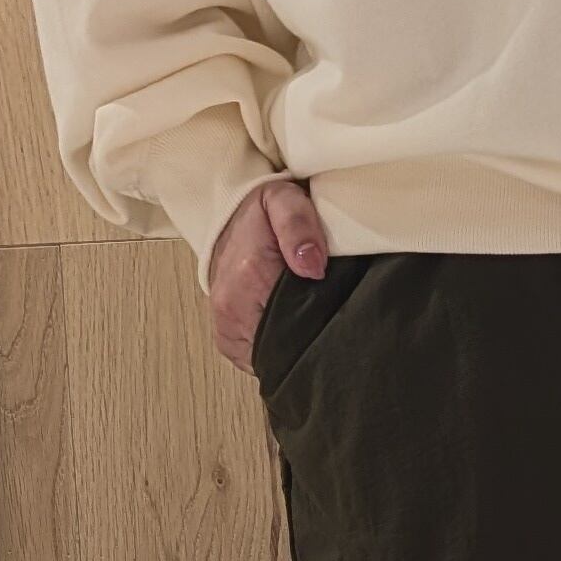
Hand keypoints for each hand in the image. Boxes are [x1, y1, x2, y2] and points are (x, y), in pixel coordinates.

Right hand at [207, 174, 327, 371]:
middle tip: (324, 320)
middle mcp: (231, 310)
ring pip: (271, 359)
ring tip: (306, 324)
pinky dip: (276, 352)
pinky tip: (288, 332)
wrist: (229, 222)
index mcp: (249, 277)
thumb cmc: (261, 215)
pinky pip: (257, 360)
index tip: (333, 316)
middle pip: (284, 348)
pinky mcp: (228, 342)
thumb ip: (299, 225)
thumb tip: (312, 265)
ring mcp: (227, 330)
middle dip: (307, 340)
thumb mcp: (285, 200)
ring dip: (291, 348)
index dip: (318, 325)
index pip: (294, 325)